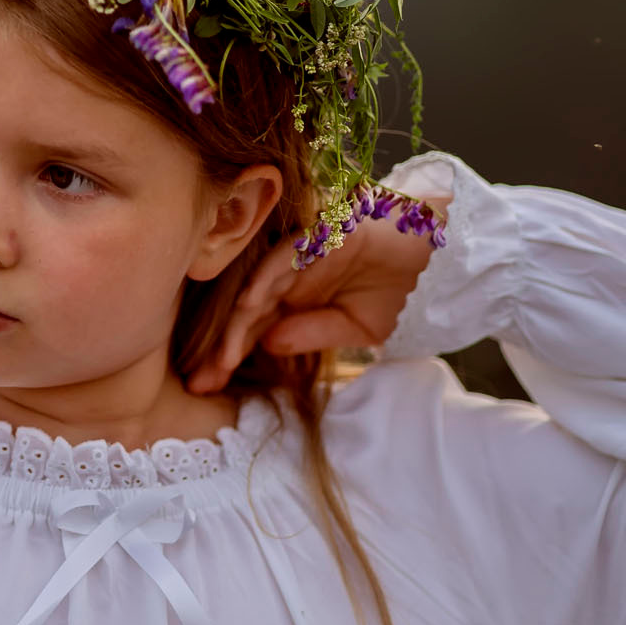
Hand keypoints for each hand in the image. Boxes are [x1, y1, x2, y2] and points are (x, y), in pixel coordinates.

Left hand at [184, 196, 450, 393]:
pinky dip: (266, 279)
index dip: (227, 359)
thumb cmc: (389, 284)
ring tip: (221, 360)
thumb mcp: (356, 326)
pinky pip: (283, 257)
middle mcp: (284, 279)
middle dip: (221, 351)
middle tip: (198, 383)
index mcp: (290, 301)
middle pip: (244, 317)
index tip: (204, 389)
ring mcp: (295, 257)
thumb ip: (312, 334)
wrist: (426, 246)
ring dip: (239, 325)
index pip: (252, 332)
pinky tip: (247, 304)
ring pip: (257, 292)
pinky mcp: (312, 235)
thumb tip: (270, 346)